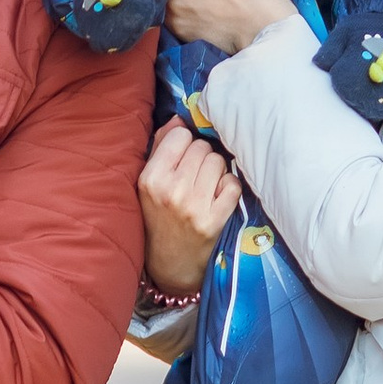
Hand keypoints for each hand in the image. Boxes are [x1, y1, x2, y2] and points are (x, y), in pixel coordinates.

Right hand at [138, 120, 242, 298]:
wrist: (170, 264)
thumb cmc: (159, 217)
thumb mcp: (149, 183)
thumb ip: (161, 147)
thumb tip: (179, 119)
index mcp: (150, 179)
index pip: (180, 136)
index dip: (184, 144)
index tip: (182, 158)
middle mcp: (171, 190)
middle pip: (202, 147)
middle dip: (201, 157)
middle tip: (194, 176)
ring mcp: (194, 206)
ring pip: (219, 162)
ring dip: (216, 171)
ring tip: (205, 187)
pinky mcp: (215, 220)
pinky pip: (233, 184)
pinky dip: (228, 188)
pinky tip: (216, 199)